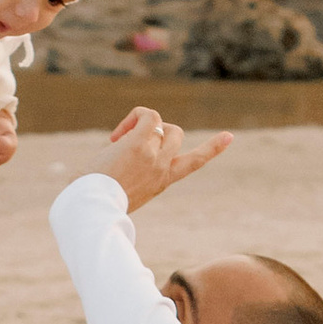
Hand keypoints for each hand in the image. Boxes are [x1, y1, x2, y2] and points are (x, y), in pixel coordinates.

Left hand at [100, 105, 230, 213]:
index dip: (212, 149)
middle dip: (157, 130)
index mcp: (161, 182)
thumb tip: (118, 149)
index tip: (229, 136)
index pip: (194, 163)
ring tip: (118, 140)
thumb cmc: (98, 203)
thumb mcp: (123, 190)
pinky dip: (134, 116)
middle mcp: (162, 168)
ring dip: (143, 123)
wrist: (94, 209)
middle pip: (176, 134)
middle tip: (127, 142)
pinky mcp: (140, 144)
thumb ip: (133, 172)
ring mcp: (153, 156)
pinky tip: (116, 136)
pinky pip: (148, 115)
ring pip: (162, 123)